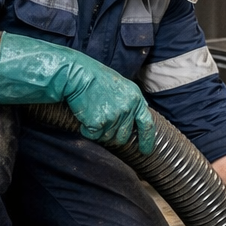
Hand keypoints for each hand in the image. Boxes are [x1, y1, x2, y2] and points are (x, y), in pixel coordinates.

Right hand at [0, 33, 154, 153]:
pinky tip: (84, 115)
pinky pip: (93, 136)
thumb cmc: (95, 77)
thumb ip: (130, 102)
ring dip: (99, 131)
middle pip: (123, 136)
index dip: (147, 140)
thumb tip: (135, 119)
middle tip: (101, 121)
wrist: (78, 75)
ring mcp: (114, 117)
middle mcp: (128, 109)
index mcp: (136, 98)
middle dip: (112, 134)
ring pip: (108, 138)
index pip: (147, 124)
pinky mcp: (99, 123)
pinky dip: (87, 130)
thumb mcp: (121, 86)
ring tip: (92, 112)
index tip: (145, 151)